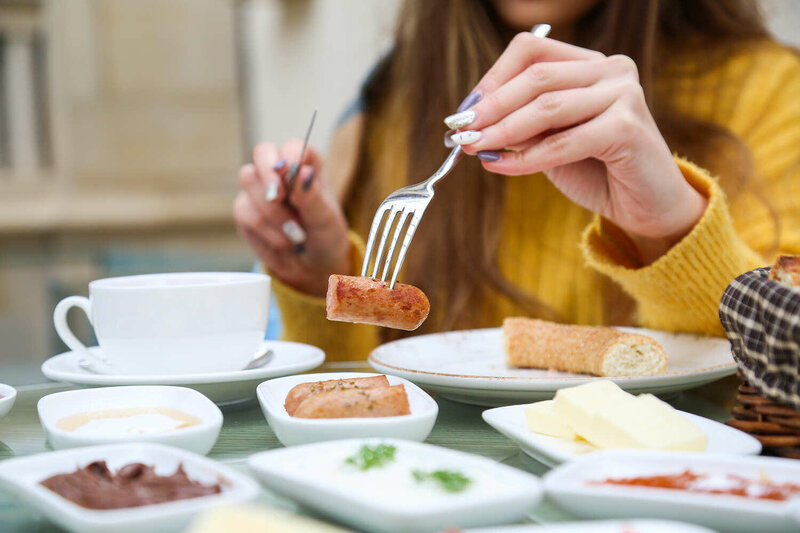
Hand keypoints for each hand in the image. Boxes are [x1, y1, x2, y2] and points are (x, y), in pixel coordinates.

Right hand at [233, 139, 350, 296]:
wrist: (312, 267)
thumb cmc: (325, 236)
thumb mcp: (325, 219)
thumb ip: (311, 196)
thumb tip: (301, 172)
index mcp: (307, 165)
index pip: (293, 147)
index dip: (290, 156)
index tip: (292, 173)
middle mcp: (281, 171)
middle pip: (263, 152)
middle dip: (268, 175)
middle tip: (278, 197)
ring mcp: (260, 188)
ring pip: (249, 181)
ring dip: (272, 212)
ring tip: (295, 234)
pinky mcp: (246, 210)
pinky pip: (244, 211)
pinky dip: (265, 230)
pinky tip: (283, 242)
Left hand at [447, 33, 706, 262]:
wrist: (647, 208)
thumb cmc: (598, 171)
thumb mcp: (550, 141)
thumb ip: (521, 125)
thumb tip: (473, 122)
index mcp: (591, 64)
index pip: (531, 51)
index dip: (492, 78)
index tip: (465, 111)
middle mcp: (612, 70)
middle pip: (536, 76)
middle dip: (491, 106)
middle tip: (460, 131)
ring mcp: (624, 94)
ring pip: (546, 106)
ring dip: (502, 130)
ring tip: (474, 148)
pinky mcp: (627, 127)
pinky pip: (561, 142)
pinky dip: (525, 157)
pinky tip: (499, 167)